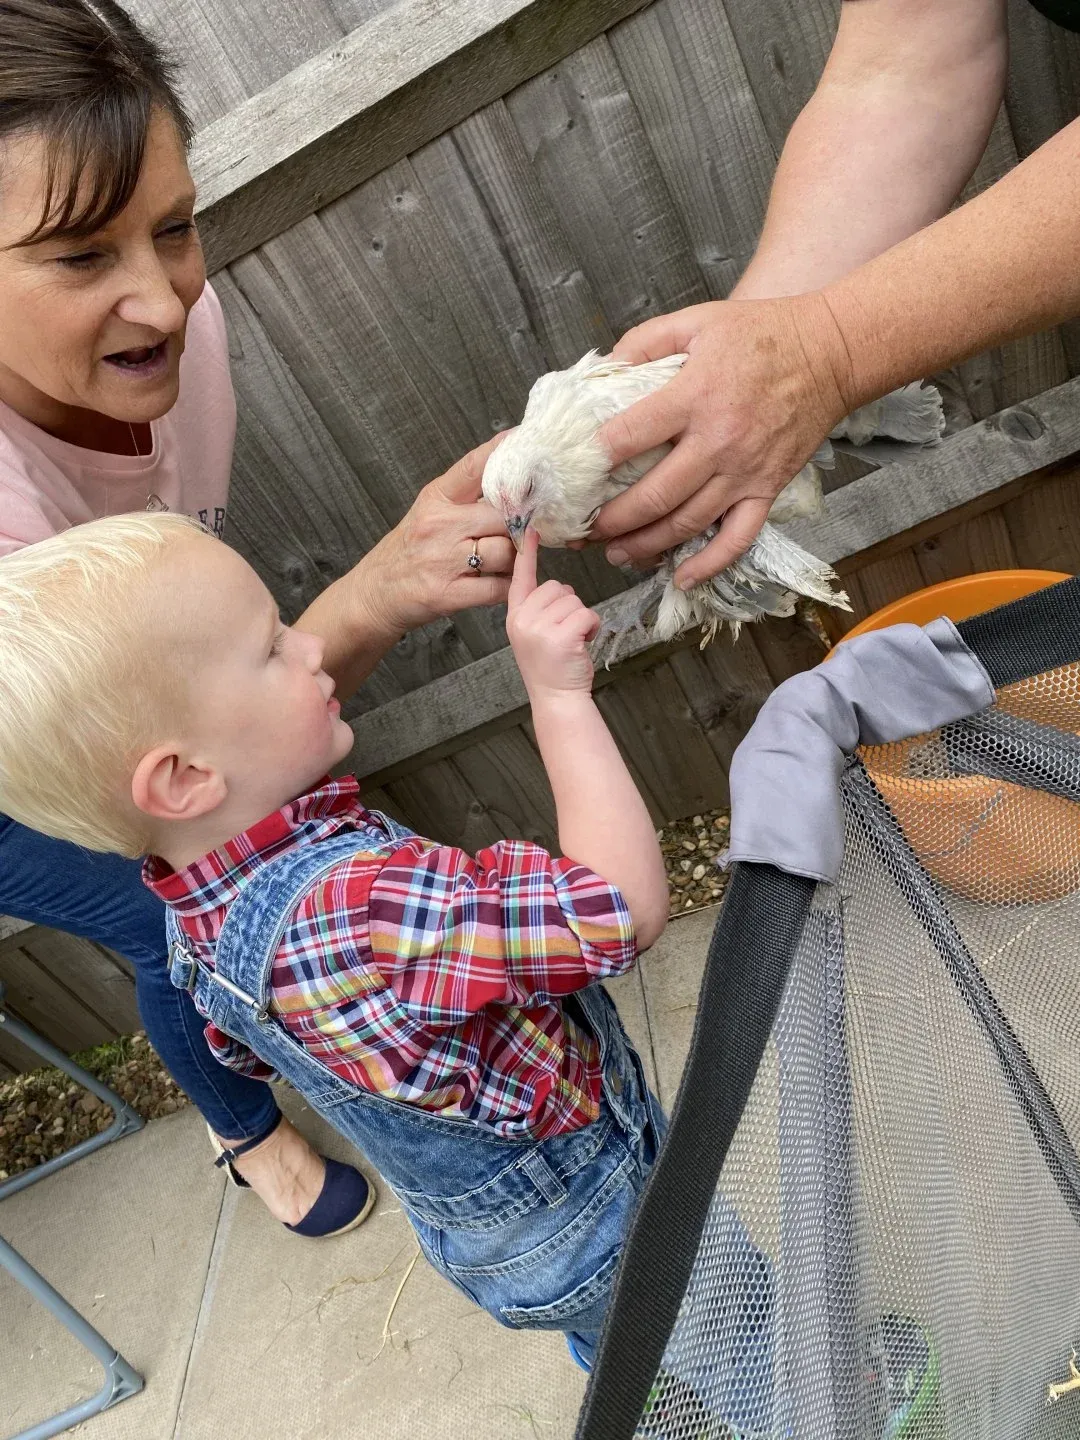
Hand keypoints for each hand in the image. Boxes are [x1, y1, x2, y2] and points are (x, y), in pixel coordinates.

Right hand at [354, 436, 516, 635]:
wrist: (373, 594)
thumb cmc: (406, 553)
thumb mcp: (428, 513)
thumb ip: (464, 499)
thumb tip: (511, 486)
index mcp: (435, 499)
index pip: (473, 468)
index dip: (500, 452)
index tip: (520, 439)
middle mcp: (439, 525)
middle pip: (503, 517)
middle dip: (517, 528)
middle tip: (518, 535)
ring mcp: (443, 560)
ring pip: (506, 552)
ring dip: (514, 560)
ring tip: (504, 562)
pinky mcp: (448, 593)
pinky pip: (498, 587)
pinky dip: (507, 587)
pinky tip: (499, 583)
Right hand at [506, 530, 600, 700]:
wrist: (557, 700)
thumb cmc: (551, 669)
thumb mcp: (534, 635)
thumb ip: (538, 610)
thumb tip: (557, 588)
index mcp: (515, 617)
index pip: (520, 578)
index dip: (527, 554)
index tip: (532, 530)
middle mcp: (523, 619)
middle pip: (556, 587)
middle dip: (569, 606)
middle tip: (565, 633)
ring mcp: (540, 628)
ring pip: (573, 600)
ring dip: (582, 618)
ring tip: (573, 641)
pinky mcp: (560, 636)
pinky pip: (586, 613)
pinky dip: (592, 626)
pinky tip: (583, 643)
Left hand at [590, 293, 852, 586]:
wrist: (832, 353)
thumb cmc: (762, 335)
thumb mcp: (698, 320)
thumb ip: (645, 342)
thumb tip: (601, 369)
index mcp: (695, 395)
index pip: (632, 434)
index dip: (596, 457)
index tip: (570, 475)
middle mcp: (718, 441)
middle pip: (654, 495)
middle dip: (612, 520)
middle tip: (582, 532)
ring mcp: (745, 472)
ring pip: (687, 523)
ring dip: (645, 545)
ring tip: (615, 553)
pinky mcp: (767, 489)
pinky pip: (737, 538)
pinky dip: (709, 564)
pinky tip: (680, 578)